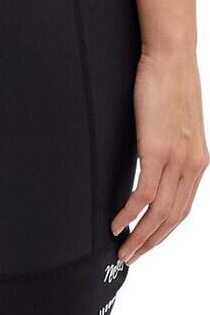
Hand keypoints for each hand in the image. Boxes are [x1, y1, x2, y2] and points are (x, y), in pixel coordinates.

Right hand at [112, 47, 207, 262]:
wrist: (171, 56)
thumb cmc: (169, 84)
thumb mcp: (174, 124)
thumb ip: (168, 149)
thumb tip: (151, 164)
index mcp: (198, 162)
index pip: (182, 210)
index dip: (163, 233)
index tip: (145, 245)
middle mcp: (192, 165)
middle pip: (172, 218)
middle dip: (150, 243)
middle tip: (129, 258)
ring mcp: (177, 159)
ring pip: (159, 213)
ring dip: (139, 236)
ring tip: (122, 249)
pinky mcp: (158, 150)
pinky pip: (144, 194)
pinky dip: (129, 213)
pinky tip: (116, 223)